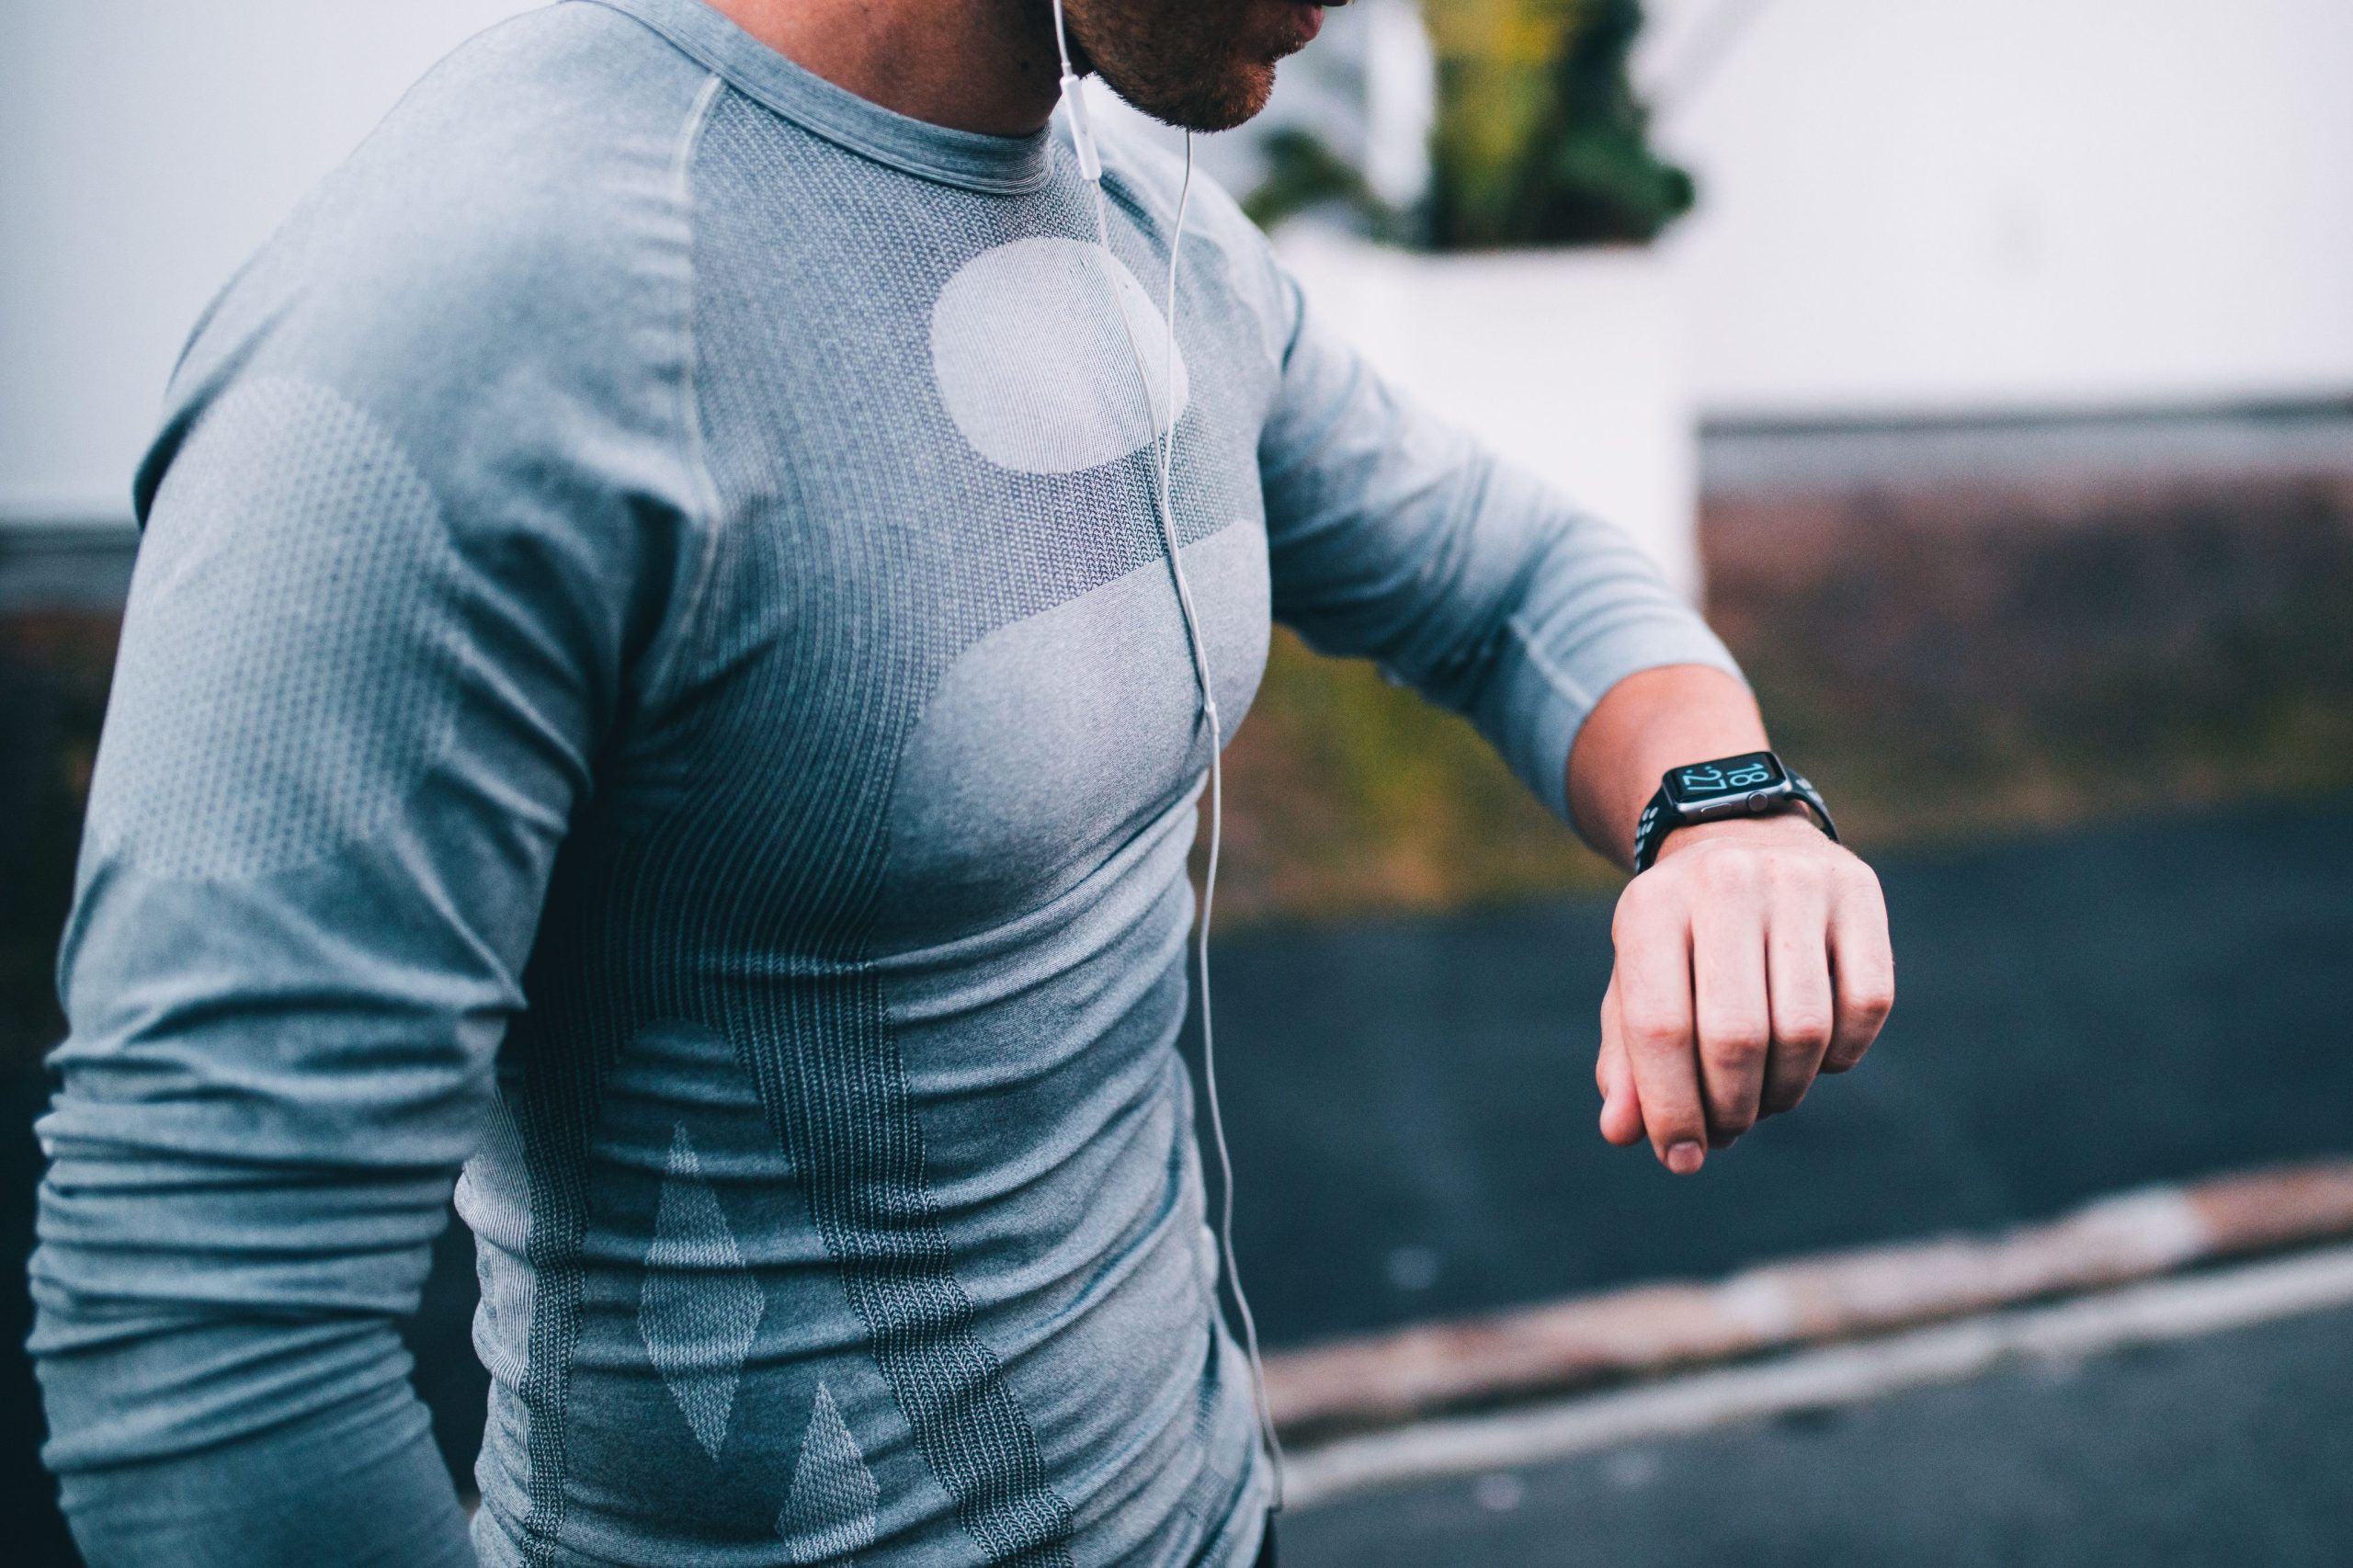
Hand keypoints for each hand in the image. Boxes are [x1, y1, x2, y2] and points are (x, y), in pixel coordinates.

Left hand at [1595, 810, 1894, 1174]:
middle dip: (1731, 1108)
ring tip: (1763, 1095)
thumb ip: (1624, 1063)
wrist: (1741, 839)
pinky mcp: (1860, 893)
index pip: (1660, 1028)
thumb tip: (1622, 1133)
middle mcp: (1725, 882)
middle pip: (1736, 1037)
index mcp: (1650, 905)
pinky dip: (1841, 1056)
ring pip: (1805, 1031)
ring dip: (1785, 1091)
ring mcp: (1800, 881)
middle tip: (1728, 1128)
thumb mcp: (1635, 986)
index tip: (1681, 1157)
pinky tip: (1813, 1054)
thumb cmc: (1679, 939)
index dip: (1671, 1109)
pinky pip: (1866, 1008)